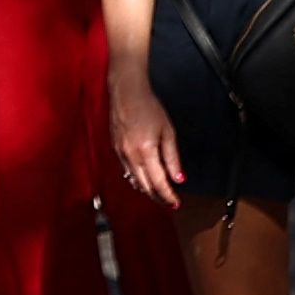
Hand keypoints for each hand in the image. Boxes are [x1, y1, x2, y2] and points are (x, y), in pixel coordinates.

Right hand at [107, 69, 185, 211]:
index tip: (175, 202)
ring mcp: (121, 153)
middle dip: (158, 197)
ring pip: (134, 180)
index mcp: (145, 151)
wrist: (126, 91)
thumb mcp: (168, 131)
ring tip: (159, 193)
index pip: (158, 183)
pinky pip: (126, 170)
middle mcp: (130, 155)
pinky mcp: (116, 149)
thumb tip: (179, 178)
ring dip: (147, 190)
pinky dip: (136, 178)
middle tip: (169, 202)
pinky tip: (144, 178)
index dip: (168, 196)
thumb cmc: (147, 106)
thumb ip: (173, 157)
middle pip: (145, 186)